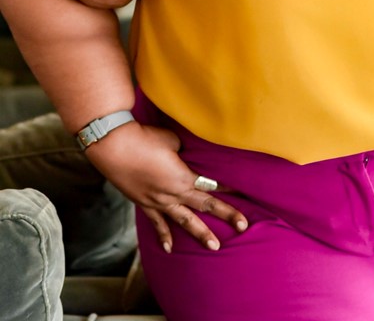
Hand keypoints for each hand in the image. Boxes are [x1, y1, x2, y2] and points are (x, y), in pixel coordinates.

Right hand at [85, 121, 247, 251]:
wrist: (114, 147)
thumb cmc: (146, 138)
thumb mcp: (172, 140)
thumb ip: (183, 152)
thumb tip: (185, 155)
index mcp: (183, 177)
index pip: (212, 183)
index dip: (229, 186)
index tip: (245, 191)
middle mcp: (173, 193)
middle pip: (205, 205)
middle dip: (225, 215)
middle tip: (243, 226)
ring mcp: (158, 201)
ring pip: (184, 220)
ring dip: (200, 233)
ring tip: (214, 246)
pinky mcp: (143, 203)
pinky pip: (157, 223)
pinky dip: (164, 236)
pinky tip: (170, 248)